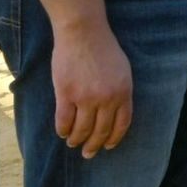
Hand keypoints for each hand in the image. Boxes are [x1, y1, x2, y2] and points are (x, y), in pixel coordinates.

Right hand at [51, 22, 132, 157]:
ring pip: (81, 130)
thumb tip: (114, 114)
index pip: (121, 124)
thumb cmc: (104, 49)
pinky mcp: (66, 94)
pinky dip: (62, 130)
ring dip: (76, 140)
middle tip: (88, 153)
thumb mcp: (122, 70)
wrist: (83, 33)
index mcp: (124, 91)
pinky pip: (63, 121)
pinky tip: (62, 133)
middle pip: (100, 131)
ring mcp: (86, 97)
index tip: (107, 146)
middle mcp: (107, 98)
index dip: (113, 138)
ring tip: (73, 143)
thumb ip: (120, 92)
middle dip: (94, 146)